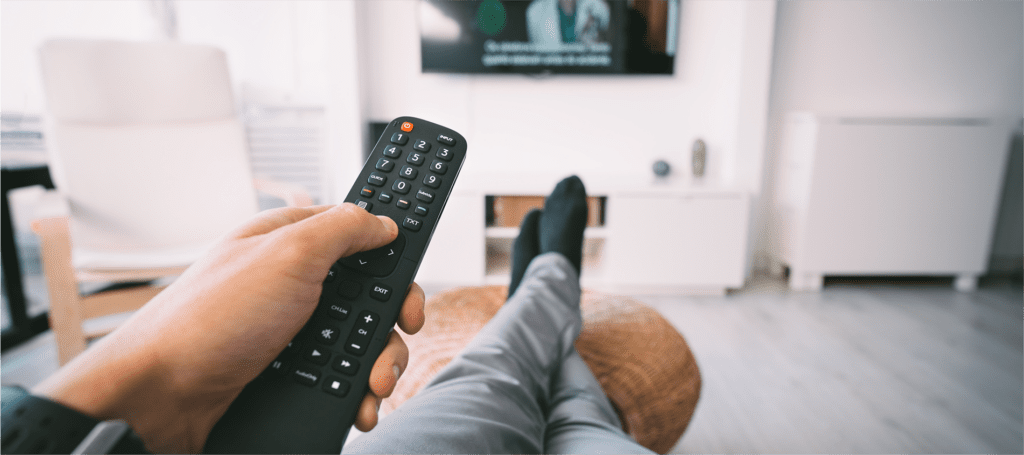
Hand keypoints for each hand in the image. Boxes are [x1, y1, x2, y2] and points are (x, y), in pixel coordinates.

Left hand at [32, 204, 425, 451]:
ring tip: (373, 384)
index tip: (415, 260)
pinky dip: (358, 393)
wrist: (160, 397)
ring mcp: (292, 330)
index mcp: (292, 242)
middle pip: (372, 293)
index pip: (359, 232)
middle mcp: (294, 284)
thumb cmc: (209, 319)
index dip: (393, 245)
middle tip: (402, 327)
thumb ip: (344, 228)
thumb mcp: (288, 253)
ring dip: (381, 363)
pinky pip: (342, 379)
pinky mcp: (290, 372)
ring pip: (363, 341)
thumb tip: (384, 221)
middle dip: (393, 317)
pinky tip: (358, 404)